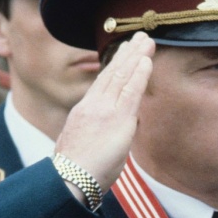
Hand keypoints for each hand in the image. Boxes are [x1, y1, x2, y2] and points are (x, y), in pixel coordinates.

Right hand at [56, 31, 154, 195]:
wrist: (69, 180)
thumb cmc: (74, 173)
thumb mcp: (79, 147)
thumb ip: (93, 135)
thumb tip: (104, 137)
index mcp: (84, 112)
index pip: (102, 84)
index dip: (115, 66)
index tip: (124, 53)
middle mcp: (93, 106)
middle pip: (112, 73)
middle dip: (127, 54)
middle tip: (139, 38)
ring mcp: (105, 110)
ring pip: (122, 76)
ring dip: (136, 57)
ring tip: (147, 41)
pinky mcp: (118, 119)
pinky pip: (131, 91)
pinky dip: (140, 74)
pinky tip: (147, 61)